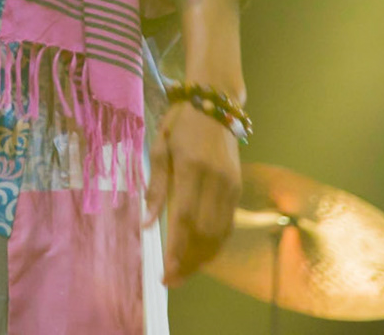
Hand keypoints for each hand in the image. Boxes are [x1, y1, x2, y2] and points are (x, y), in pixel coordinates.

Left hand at [144, 96, 241, 285]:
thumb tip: (146, 223)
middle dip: (189, 261)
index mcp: (192, 168)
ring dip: (203, 257)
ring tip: (184, 273)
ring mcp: (230, 185)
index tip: (166, 272)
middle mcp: (216, 181)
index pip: (185, 219)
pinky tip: (202, 253)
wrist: (216, 103)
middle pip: (205, 232)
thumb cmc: (180, 123)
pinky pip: (227, 223)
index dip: (177, 249)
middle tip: (171, 280)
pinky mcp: (237, 187)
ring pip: (219, 233)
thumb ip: (155, 187)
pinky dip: (215, 243)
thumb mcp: (160, 147)